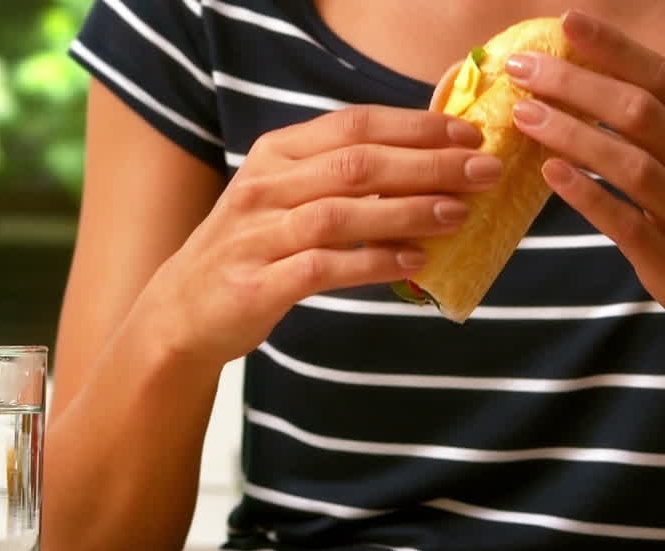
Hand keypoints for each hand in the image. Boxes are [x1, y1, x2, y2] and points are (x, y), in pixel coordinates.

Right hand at [139, 106, 500, 365]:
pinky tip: (413, 262)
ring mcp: (258, 236)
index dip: (416, 127)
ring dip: (406, 211)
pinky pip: (324, 267)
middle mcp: (265, 187)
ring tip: (457, 214)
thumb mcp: (286, 196)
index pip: (354, 125)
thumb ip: (340, 176)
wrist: (183, 311)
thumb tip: (427, 166)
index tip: (468, 137)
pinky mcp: (258, 284)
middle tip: (481, 174)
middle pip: (356, 165)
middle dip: (427, 165)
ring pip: (342, 213)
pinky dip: (373, 262)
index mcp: (276, 153)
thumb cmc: (252, 249)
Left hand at [505, 10, 664, 362]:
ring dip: (573, 135)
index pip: (661, 77)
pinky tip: (551, 176)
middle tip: (524, 69)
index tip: (568, 21)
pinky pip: (625, 222)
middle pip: (638, 112)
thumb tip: (597, 91)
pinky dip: (588, 196)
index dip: (613, 48)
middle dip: (577, 84)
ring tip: (524, 116)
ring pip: (630, 162)